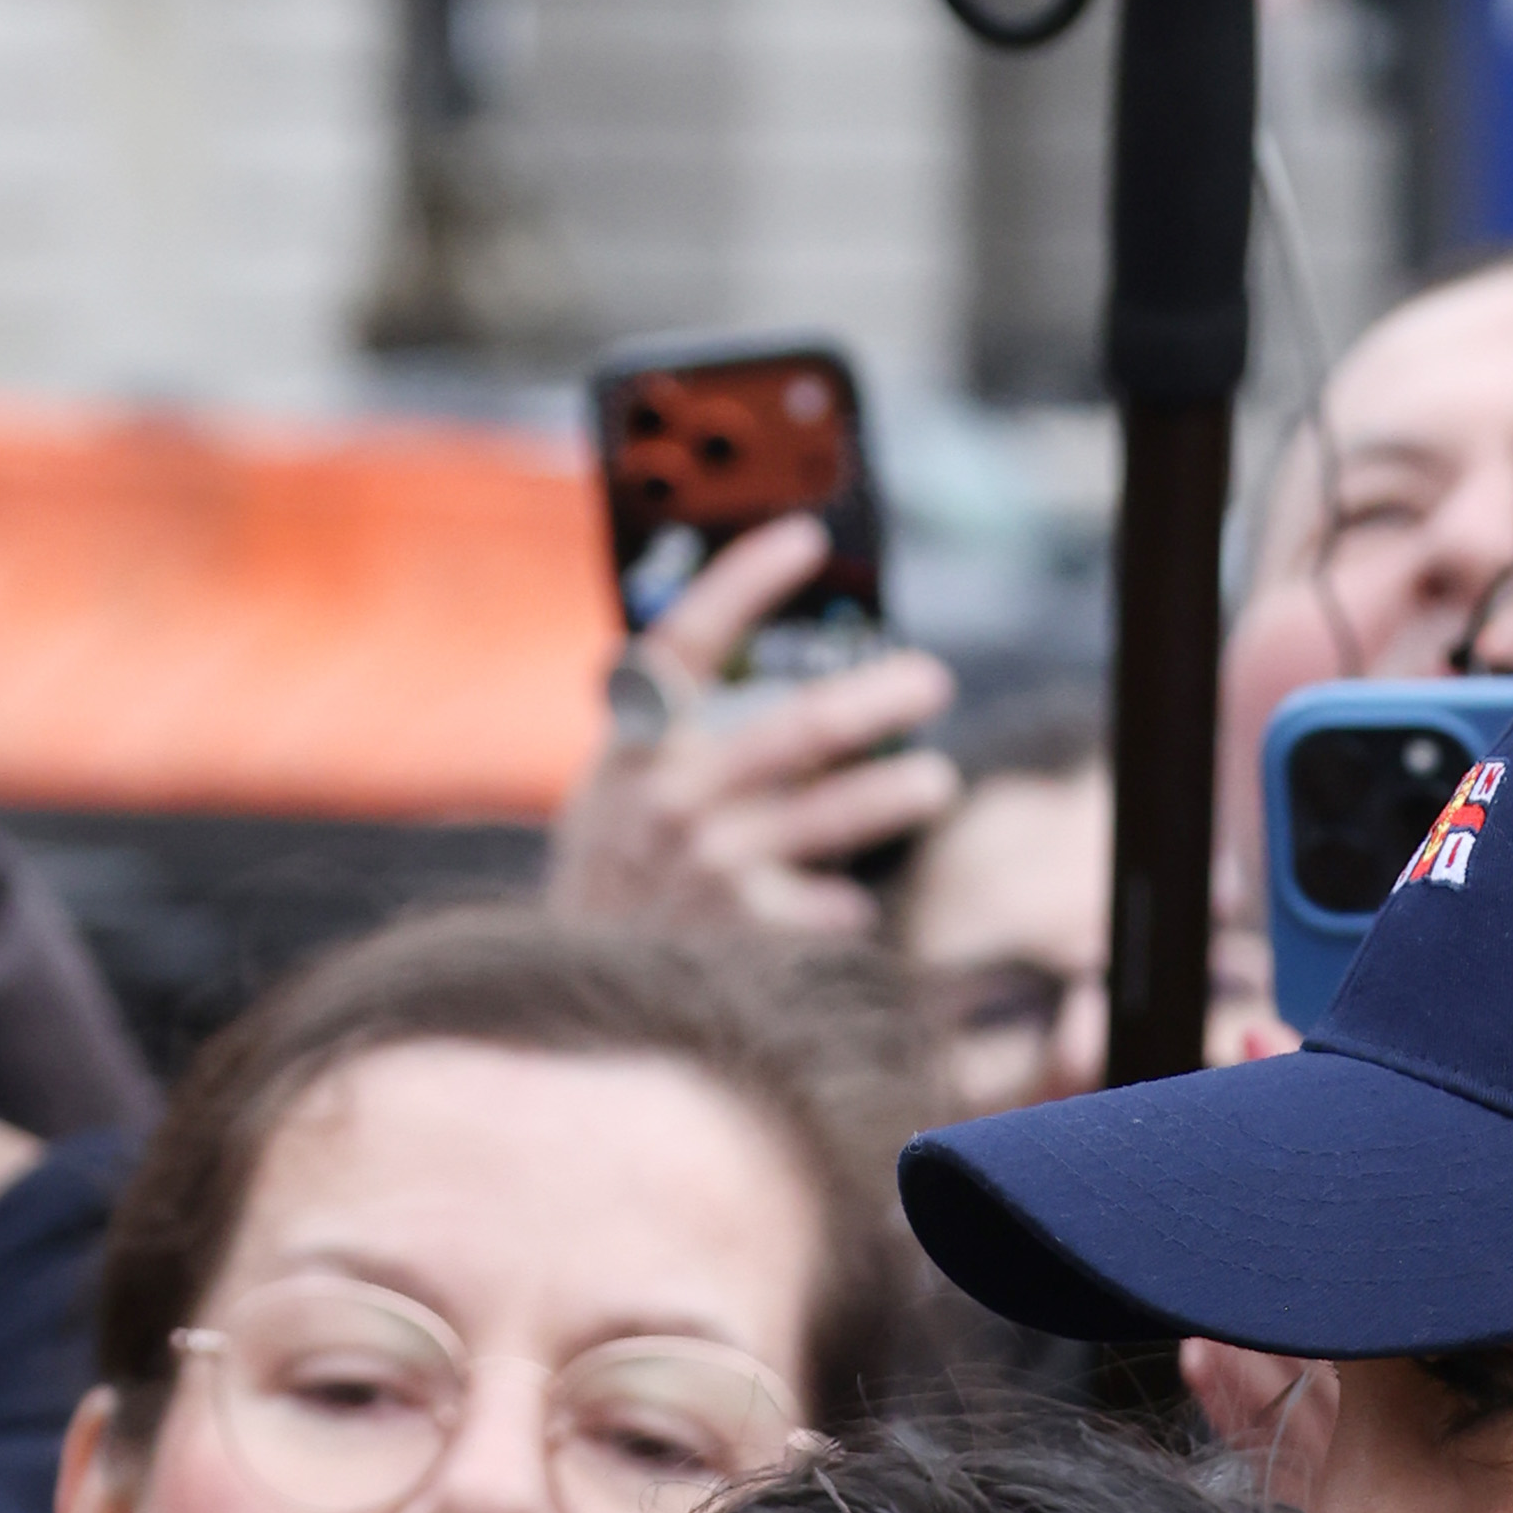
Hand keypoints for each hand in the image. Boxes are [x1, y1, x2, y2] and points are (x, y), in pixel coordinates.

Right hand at [546, 513, 951, 945]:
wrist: (574, 974)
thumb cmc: (615, 854)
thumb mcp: (618, 775)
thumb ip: (672, 719)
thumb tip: (758, 646)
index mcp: (637, 738)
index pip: (693, 637)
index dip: (748, 581)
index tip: (807, 538)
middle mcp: (670, 796)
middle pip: (796, 731)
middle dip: (876, 700)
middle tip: (932, 680)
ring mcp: (706, 867)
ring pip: (825, 820)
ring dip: (892, 796)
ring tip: (938, 783)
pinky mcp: (735, 934)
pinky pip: (819, 908)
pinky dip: (843, 904)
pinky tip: (855, 904)